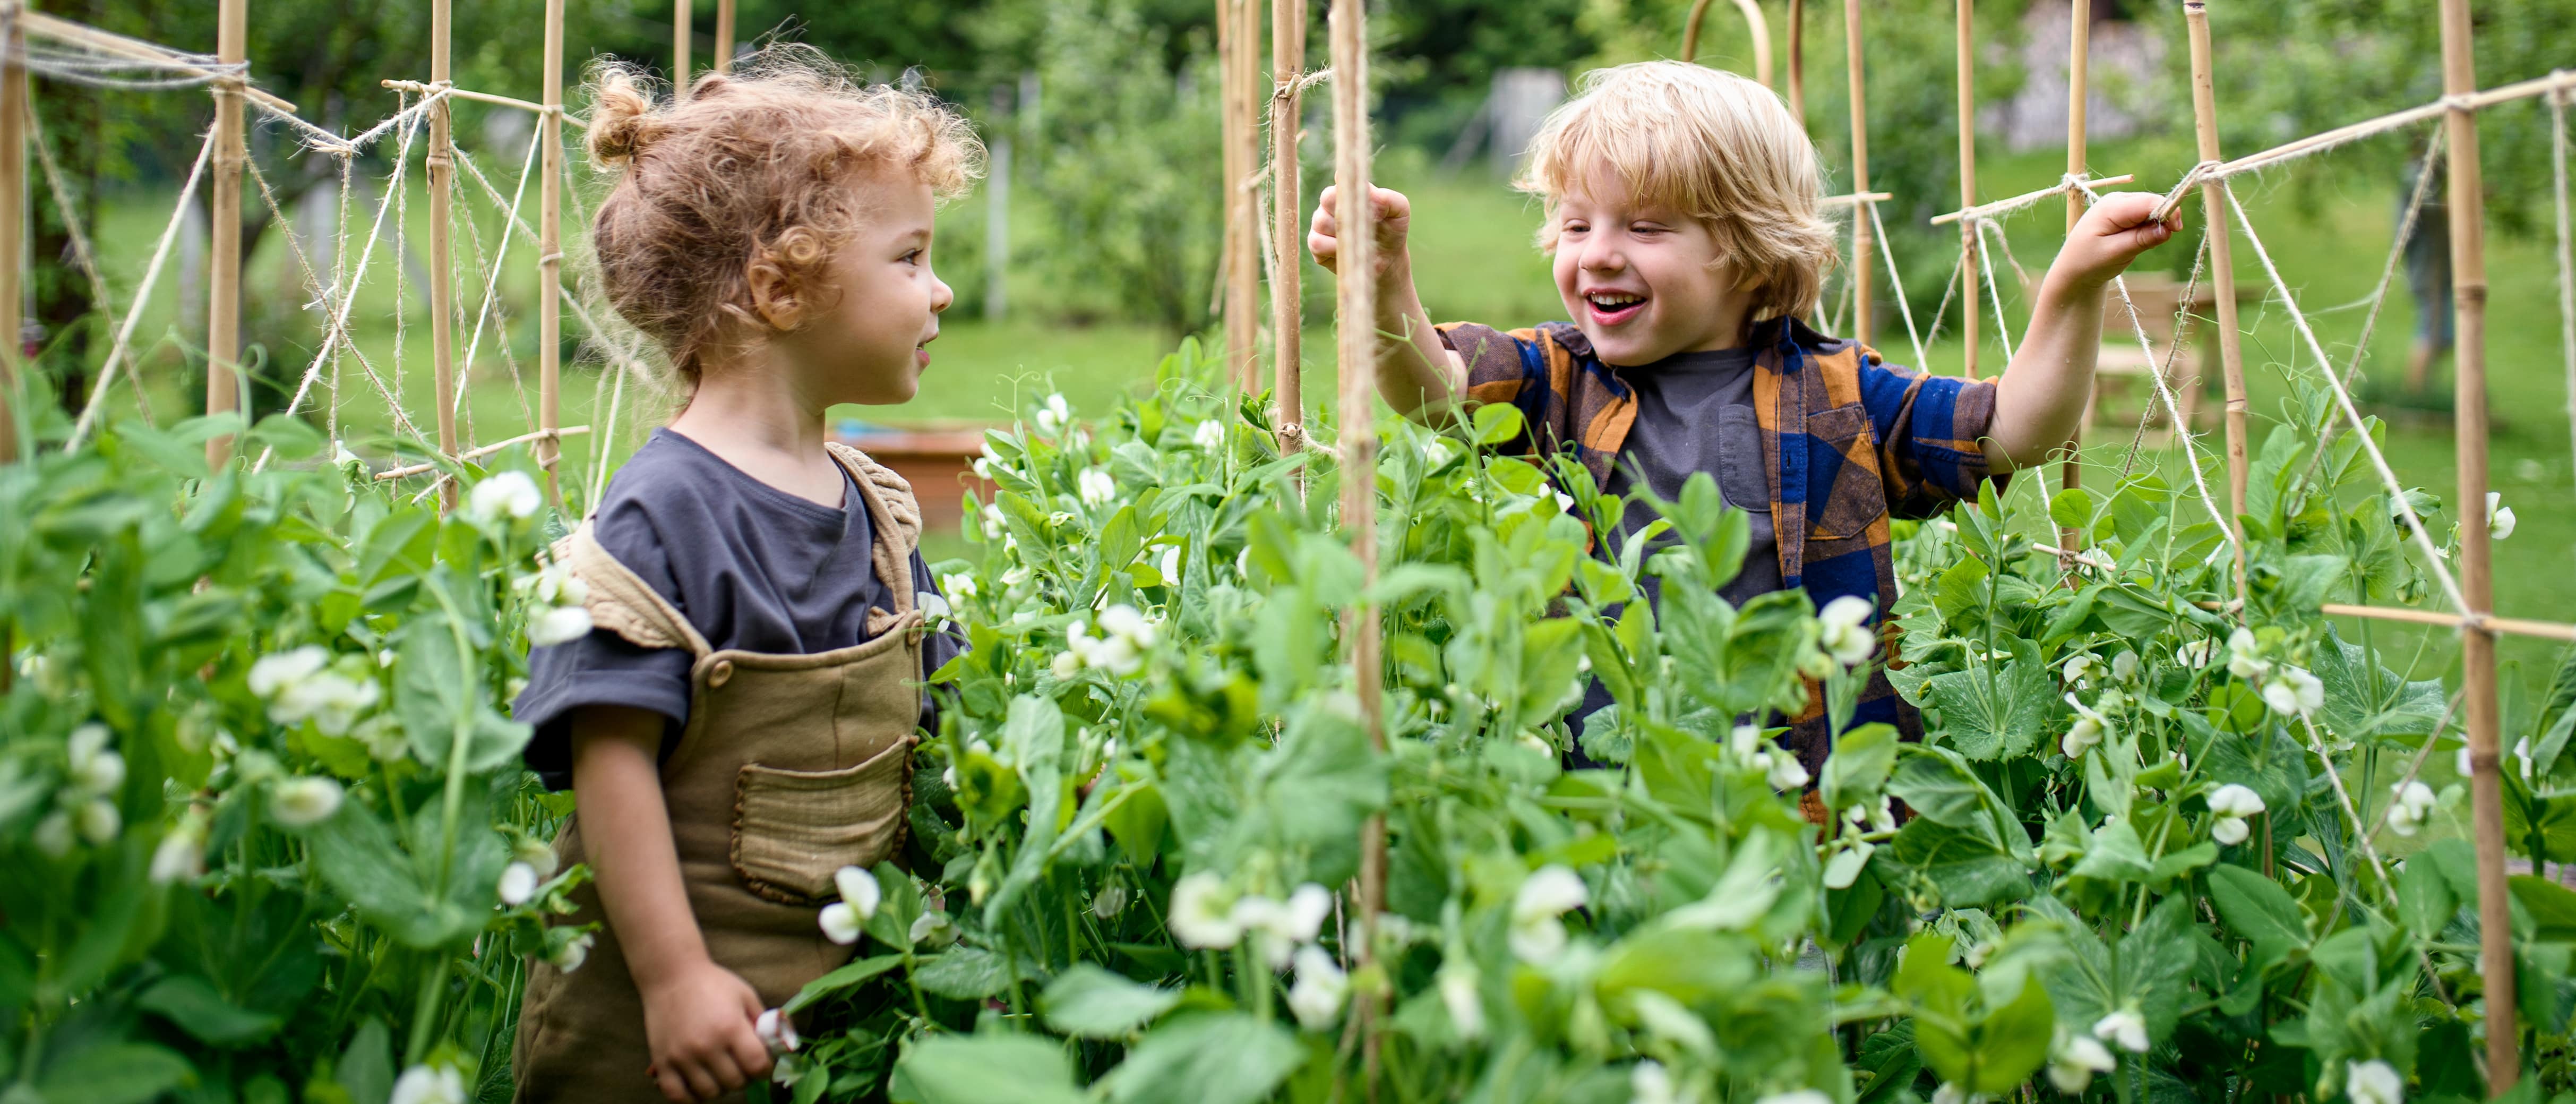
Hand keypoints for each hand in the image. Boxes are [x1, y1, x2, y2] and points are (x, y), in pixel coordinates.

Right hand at [639, 958, 771, 1101]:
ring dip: (721, 1087)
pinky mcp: (662, 1062)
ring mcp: (682, 1056)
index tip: (763, 1064)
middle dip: (745, 1077)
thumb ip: (762, 1023)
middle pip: (736, 1082)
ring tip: (721, 1073)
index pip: (757, 1065)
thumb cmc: (712, 983)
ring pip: (710, 1092)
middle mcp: (706, 1045)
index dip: (766, 1069)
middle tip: (742, 1066)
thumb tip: (775, 1049)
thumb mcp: (745, 996)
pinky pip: (678, 1096)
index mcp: (731, 1027)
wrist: (671, 975)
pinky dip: (691, 1097)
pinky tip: (699, 1085)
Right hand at [1308, 184, 1415, 283]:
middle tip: (1363, 223)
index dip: (1348, 184)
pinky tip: (1348, 251)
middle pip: (1327, 197)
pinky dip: (1333, 249)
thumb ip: (1388, 199)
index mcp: (1350, 190)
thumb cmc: (1392, 230)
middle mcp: (1331, 203)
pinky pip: (1317, 242)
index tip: (1358, 195)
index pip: (1342, 178)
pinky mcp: (1315, 244)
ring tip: (1359, 240)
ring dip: (1342, 232)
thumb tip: (1372, 196)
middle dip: (1345, 210)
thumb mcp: (1399, 212)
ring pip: (1321, 221)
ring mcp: (1320, 223)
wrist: (1387, 260)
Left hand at [2048, 191, 2181, 291]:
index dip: (2168, 212)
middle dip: (2162, 220)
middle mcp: (2117, 200)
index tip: (2176, 230)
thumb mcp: (2114, 254)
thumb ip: (2141, 240)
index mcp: (2111, 207)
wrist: (2072, 269)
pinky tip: (2136, 242)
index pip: (2149, 201)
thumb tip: (2167, 229)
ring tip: (2136, 246)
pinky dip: (2148, 229)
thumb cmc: (2089, 262)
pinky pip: (2146, 216)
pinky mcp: (2125, 213)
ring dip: (2154, 226)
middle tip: (2156, 243)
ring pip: (2151, 209)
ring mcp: (2121, 205)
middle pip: (2153, 202)